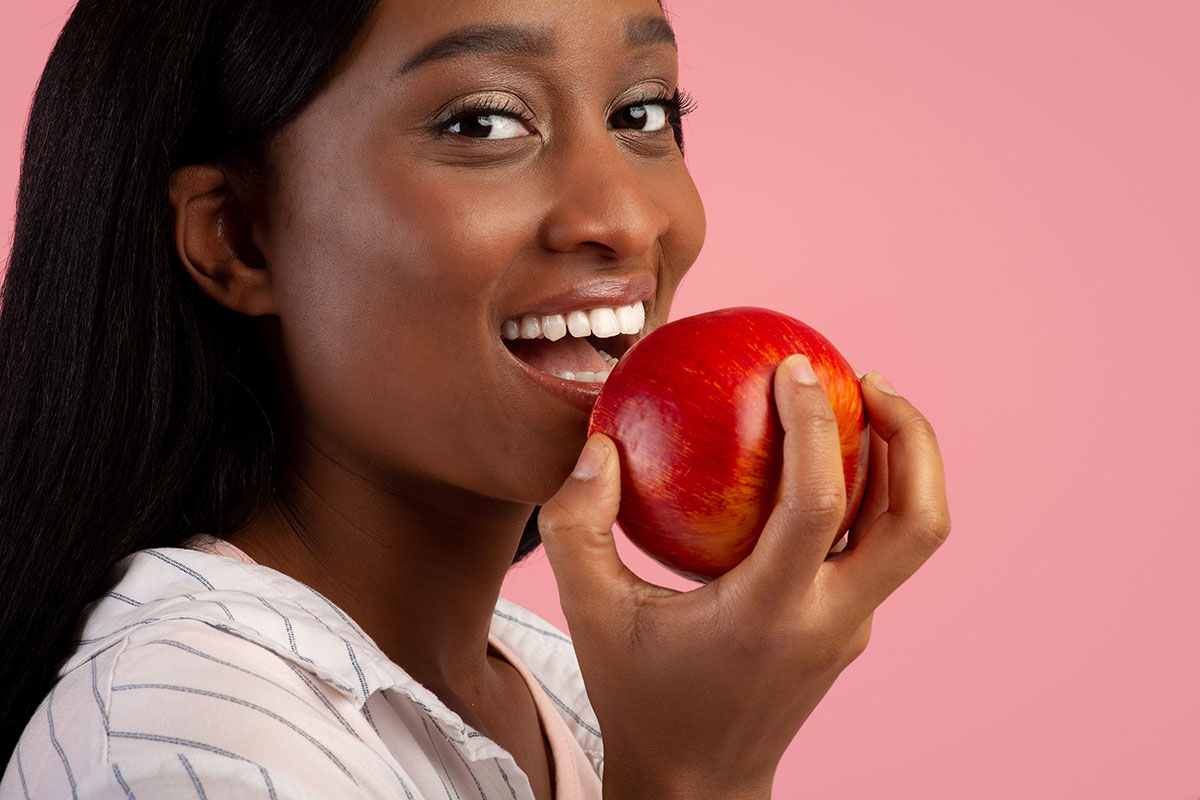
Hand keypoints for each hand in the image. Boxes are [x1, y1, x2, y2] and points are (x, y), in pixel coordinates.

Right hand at [538, 357, 950, 799]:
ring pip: (915, 536)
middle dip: (911, 437)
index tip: (793, 366)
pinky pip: (878, 548)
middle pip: (920, 522)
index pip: (817, 504)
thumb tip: (600, 447)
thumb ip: (578, 528)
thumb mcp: (591, 615)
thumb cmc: (640, 697)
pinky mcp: (850, 631)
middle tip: (866, 378)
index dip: (814, 424)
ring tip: (861, 403)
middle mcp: (830, 620)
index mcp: (770, 614)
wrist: (696, 784)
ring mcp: (851, 629)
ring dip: (904, 461)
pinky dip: (869, 492)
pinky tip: (819, 464)